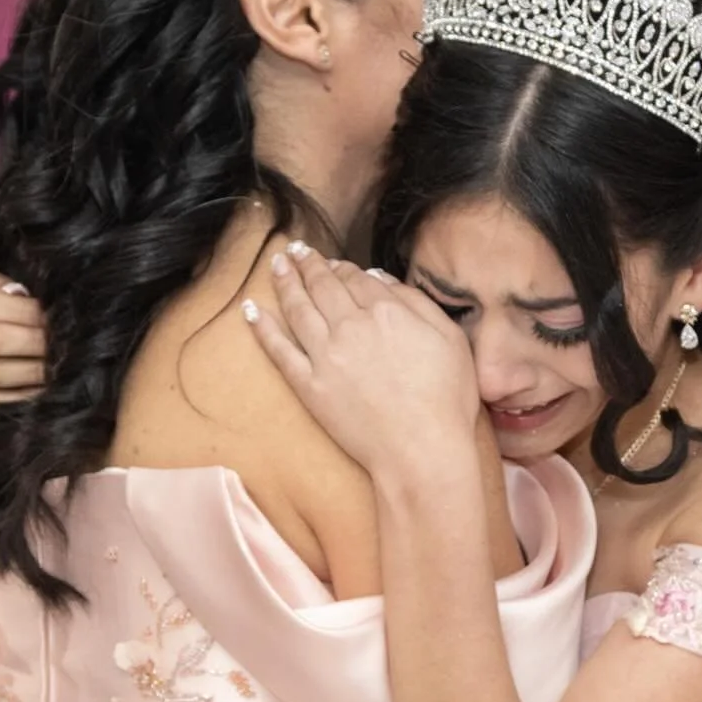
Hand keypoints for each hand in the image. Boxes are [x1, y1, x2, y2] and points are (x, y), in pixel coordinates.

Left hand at [245, 247, 481, 475]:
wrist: (422, 449)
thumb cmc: (445, 399)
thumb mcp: (450, 338)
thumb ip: (416, 302)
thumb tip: (380, 279)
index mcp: (386, 311)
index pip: (356, 278)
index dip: (341, 266)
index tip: (331, 261)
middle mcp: (350, 326)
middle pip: (323, 286)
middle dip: (307, 264)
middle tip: (295, 251)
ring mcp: (325, 356)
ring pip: (298, 308)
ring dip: (285, 282)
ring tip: (276, 265)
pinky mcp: (309, 385)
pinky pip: (279, 350)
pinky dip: (263, 327)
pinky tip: (251, 310)